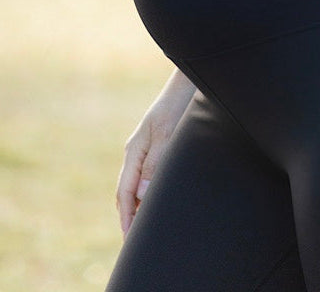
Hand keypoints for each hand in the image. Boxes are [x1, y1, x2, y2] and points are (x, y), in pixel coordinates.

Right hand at [116, 71, 195, 237]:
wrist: (191, 80)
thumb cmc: (180, 104)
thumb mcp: (168, 133)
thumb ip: (156, 163)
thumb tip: (144, 194)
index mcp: (136, 149)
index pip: (125, 192)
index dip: (127, 217)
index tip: (129, 239)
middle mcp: (139, 150)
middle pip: (128, 190)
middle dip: (130, 215)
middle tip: (134, 240)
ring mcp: (148, 146)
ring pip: (139, 182)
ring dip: (139, 203)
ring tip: (145, 226)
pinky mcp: (160, 143)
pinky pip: (149, 173)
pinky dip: (149, 190)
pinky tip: (157, 198)